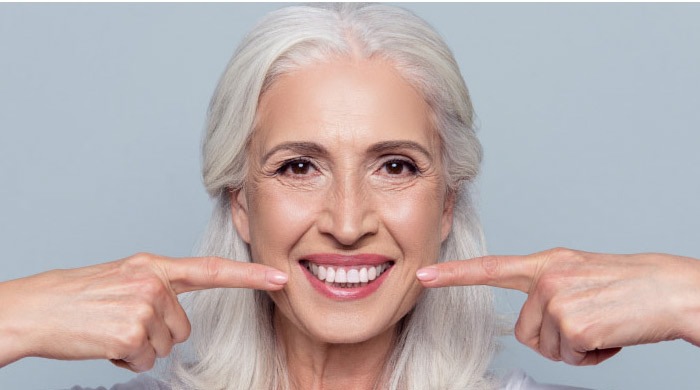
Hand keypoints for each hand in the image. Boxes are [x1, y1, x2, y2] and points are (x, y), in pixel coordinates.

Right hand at [0, 253, 286, 370]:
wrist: (37, 308)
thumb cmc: (80, 296)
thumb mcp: (125, 276)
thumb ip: (159, 286)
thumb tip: (180, 315)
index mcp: (155, 266)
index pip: (212, 271)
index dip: (249, 276)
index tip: (280, 278)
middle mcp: (154, 282)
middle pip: (183, 326)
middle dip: (157, 333)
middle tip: (122, 321)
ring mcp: (144, 306)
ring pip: (166, 345)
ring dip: (140, 346)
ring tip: (110, 328)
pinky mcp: (132, 332)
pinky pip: (145, 359)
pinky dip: (125, 358)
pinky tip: (104, 341)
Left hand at [416, 248, 699, 364]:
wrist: (669, 289)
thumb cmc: (628, 286)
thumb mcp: (580, 274)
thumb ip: (547, 289)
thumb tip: (529, 322)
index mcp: (547, 263)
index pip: (491, 268)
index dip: (453, 275)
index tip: (423, 276)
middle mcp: (546, 277)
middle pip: (524, 331)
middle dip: (555, 339)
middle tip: (589, 323)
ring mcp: (557, 298)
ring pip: (546, 347)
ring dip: (576, 347)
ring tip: (602, 325)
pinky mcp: (571, 322)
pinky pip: (569, 357)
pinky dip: (592, 356)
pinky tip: (609, 334)